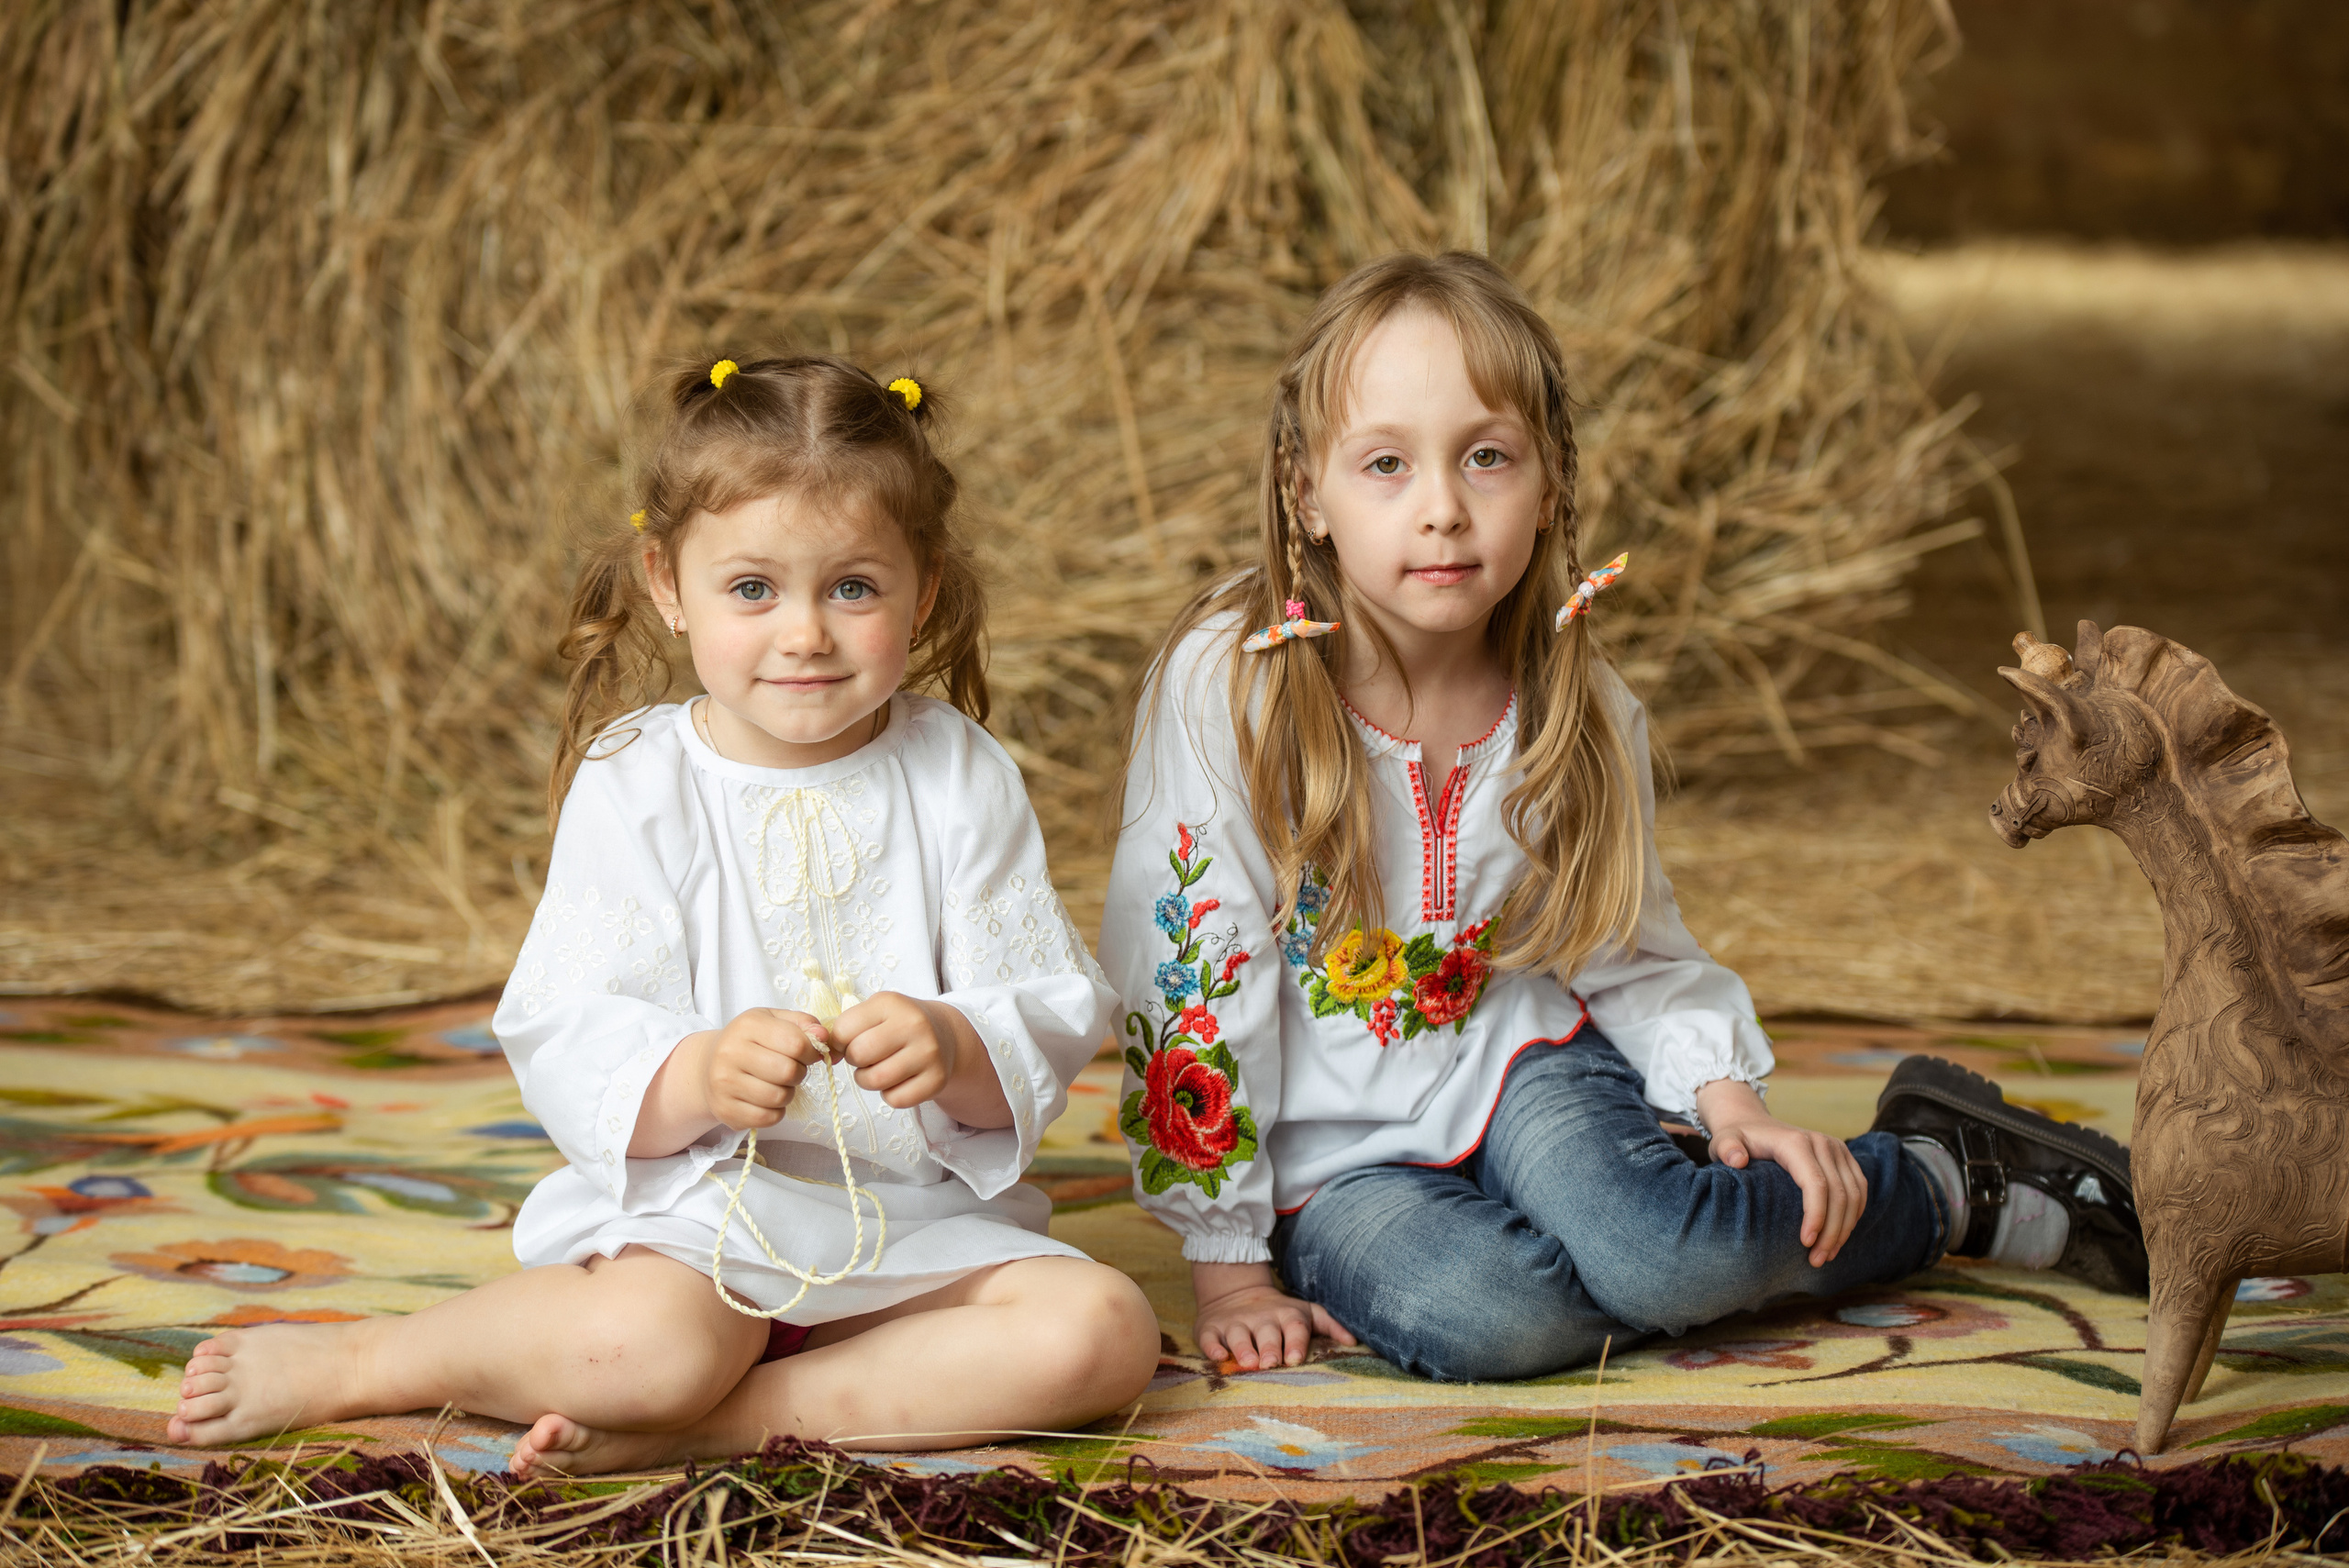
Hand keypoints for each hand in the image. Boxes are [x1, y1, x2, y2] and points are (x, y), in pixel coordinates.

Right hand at [701, 1008, 831, 1130]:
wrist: (707, 1066)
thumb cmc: (749, 1042)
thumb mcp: (773, 1021)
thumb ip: (803, 1024)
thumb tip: (824, 1036)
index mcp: (747, 1025)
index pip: (795, 1042)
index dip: (811, 1051)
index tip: (809, 1053)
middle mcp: (730, 1053)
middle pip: (788, 1072)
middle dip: (799, 1073)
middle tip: (791, 1069)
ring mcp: (724, 1083)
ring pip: (779, 1097)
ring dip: (788, 1093)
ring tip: (778, 1084)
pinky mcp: (725, 1110)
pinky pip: (768, 1118)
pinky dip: (776, 1111)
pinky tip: (767, 1100)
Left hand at [831, 993, 1013, 1129]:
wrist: (945, 1035)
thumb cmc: (899, 1025)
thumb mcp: (876, 1012)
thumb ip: (847, 1026)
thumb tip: (826, 1052)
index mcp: (891, 1003)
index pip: (844, 1029)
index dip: (840, 1041)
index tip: (852, 1041)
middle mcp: (914, 1024)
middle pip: (859, 1055)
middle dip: (855, 1061)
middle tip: (867, 1057)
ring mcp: (928, 1053)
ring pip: (876, 1080)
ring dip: (868, 1080)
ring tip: (879, 1069)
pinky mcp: (937, 1079)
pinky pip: (896, 1099)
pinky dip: (890, 1094)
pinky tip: (898, 1080)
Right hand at [1192, 1261, 1355, 1370]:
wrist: (1235, 1294)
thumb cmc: (1279, 1314)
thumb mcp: (1306, 1313)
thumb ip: (1330, 1325)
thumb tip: (1354, 1341)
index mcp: (1286, 1315)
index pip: (1294, 1327)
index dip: (1295, 1342)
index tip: (1295, 1359)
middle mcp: (1261, 1318)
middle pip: (1267, 1332)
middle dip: (1269, 1348)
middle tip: (1270, 1363)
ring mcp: (1235, 1322)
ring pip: (1238, 1335)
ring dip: (1243, 1348)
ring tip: (1249, 1363)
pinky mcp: (1211, 1328)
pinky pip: (1210, 1338)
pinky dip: (1212, 1347)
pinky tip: (1218, 1356)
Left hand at [1695, 1078, 1867, 1267]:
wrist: (1755, 1124)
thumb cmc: (1738, 1139)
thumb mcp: (1723, 1141)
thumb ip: (1726, 1148)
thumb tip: (1737, 1160)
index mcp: (1796, 1143)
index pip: (1816, 1184)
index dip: (1816, 1216)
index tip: (1806, 1243)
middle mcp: (1822, 1143)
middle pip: (1839, 1194)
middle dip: (1832, 1232)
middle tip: (1817, 1260)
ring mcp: (1837, 1149)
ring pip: (1854, 1195)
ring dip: (1845, 1229)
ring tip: (1827, 1254)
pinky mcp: (1844, 1157)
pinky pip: (1859, 1190)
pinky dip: (1853, 1216)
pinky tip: (1839, 1237)